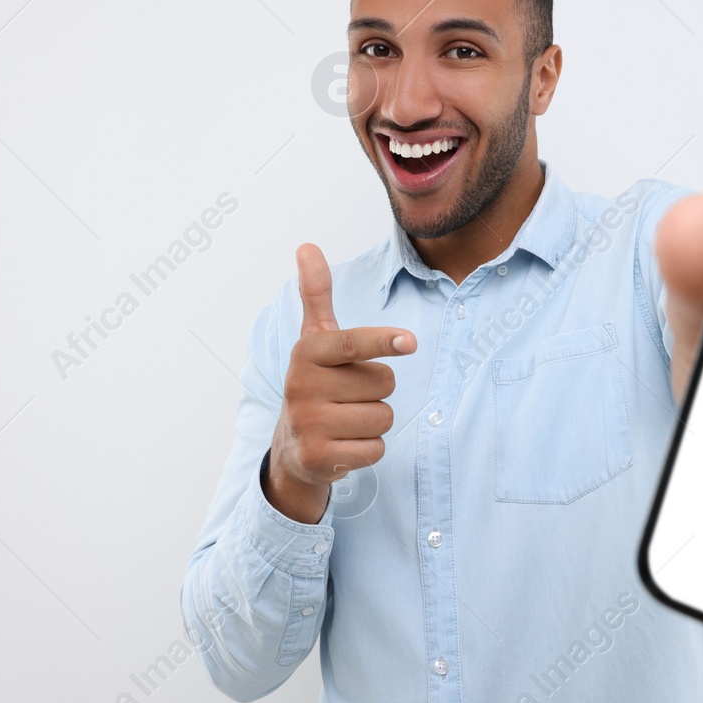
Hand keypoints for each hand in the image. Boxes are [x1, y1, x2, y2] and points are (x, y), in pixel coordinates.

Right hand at [265, 243, 416, 524]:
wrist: (290, 445)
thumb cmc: (316, 383)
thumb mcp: (315, 340)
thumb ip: (316, 295)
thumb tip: (306, 246)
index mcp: (307, 352)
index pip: (352, 343)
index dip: (383, 341)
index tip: (411, 341)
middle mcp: (302, 386)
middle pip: (384, 384)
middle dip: (377, 391)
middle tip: (349, 395)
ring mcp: (308, 423)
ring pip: (383, 417)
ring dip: (375, 421)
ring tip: (348, 419)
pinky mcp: (317, 457)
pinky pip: (375, 449)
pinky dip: (369, 449)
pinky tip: (346, 443)